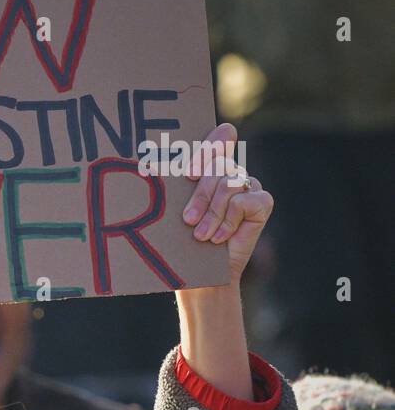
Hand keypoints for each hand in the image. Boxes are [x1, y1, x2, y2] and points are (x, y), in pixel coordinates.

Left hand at [181, 123, 272, 284]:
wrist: (201, 272)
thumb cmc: (183, 238)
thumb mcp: (176, 208)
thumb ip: (176, 184)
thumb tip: (147, 167)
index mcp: (212, 166)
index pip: (221, 136)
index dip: (209, 147)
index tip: (189, 173)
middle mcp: (232, 172)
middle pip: (218, 165)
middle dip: (200, 195)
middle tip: (188, 220)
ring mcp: (250, 185)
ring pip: (228, 184)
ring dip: (212, 214)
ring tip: (201, 235)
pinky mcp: (262, 202)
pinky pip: (243, 202)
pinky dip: (228, 222)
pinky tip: (220, 237)